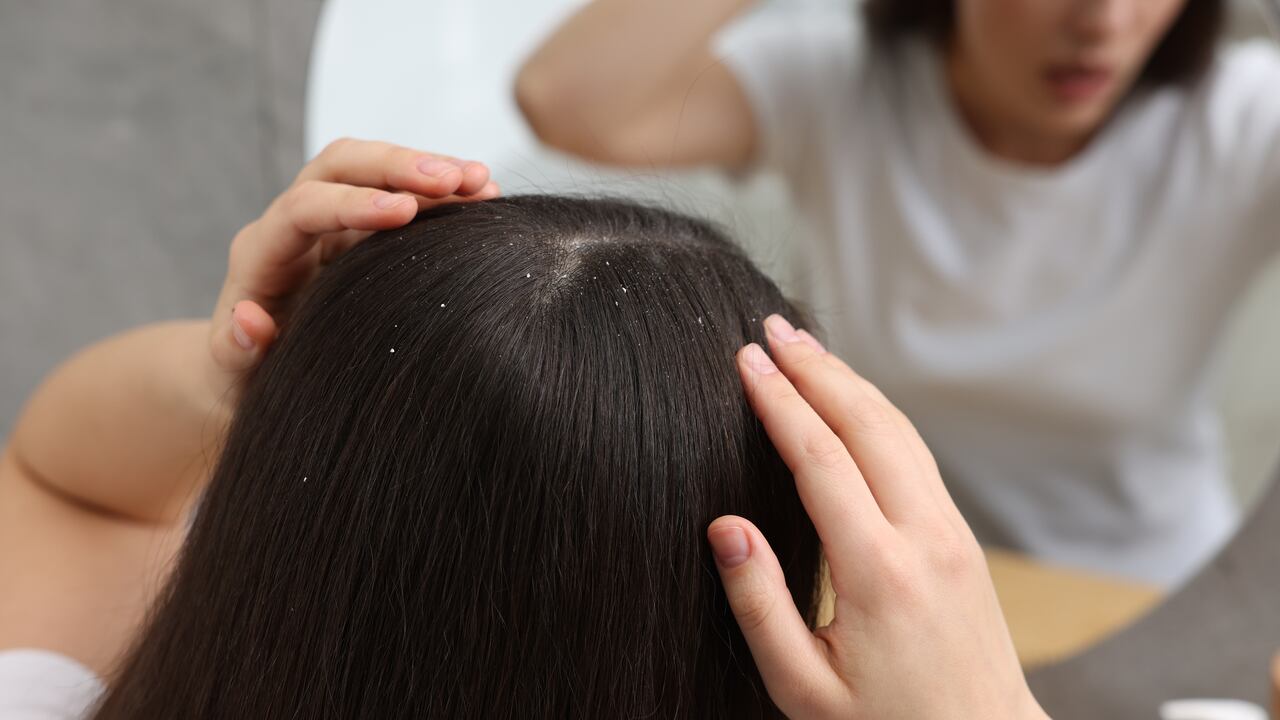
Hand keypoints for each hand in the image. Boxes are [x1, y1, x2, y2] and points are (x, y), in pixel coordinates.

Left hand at [208, 138, 499, 393]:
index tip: (404, 210)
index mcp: (262, 255)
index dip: (354, 203)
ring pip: (375, 168)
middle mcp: (294, 225)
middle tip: (452, 179)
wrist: (252, 374)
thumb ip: (235, 352)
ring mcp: (332, 221)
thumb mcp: (234, 376)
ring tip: (480, 182)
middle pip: (341, 165)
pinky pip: (401, 192)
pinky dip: (440, 190)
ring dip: (428, 168)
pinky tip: (481, 194)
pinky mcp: (363, 229)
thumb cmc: (243, 379)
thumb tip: (250, 320)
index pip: (303, 208)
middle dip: (397, 165)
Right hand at [707, 315, 1047, 719]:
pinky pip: (916, 454)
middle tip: (770, 329)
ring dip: (849, 381)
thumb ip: (759, 605)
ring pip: (898, 430)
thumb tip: (725, 527)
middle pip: (866, 424)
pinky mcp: (960, 538)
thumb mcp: (801, 687)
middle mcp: (924, 538)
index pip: (820, 460)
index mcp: (878, 573)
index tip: (744, 363)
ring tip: (804, 347)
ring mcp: (951, 533)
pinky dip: (876, 412)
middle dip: (815, 368)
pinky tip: (851, 400)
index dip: (778, 403)